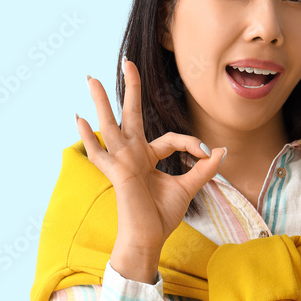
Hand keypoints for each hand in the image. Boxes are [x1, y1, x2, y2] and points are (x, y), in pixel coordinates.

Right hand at [76, 59, 226, 272]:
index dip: (192, 142)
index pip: (171, 138)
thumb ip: (204, 169)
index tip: (208, 152)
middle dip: (131, 88)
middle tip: (128, 61)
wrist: (149, 239)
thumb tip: (221, 151)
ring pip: (110, 126)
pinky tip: (78, 119)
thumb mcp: (188, 187)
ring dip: (101, 102)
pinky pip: (98, 153)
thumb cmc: (162, 216)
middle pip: (131, 115)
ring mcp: (122, 161)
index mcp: (148, 157)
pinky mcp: (117, 173)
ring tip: (92, 79)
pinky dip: (87, 138)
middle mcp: (133, 154)